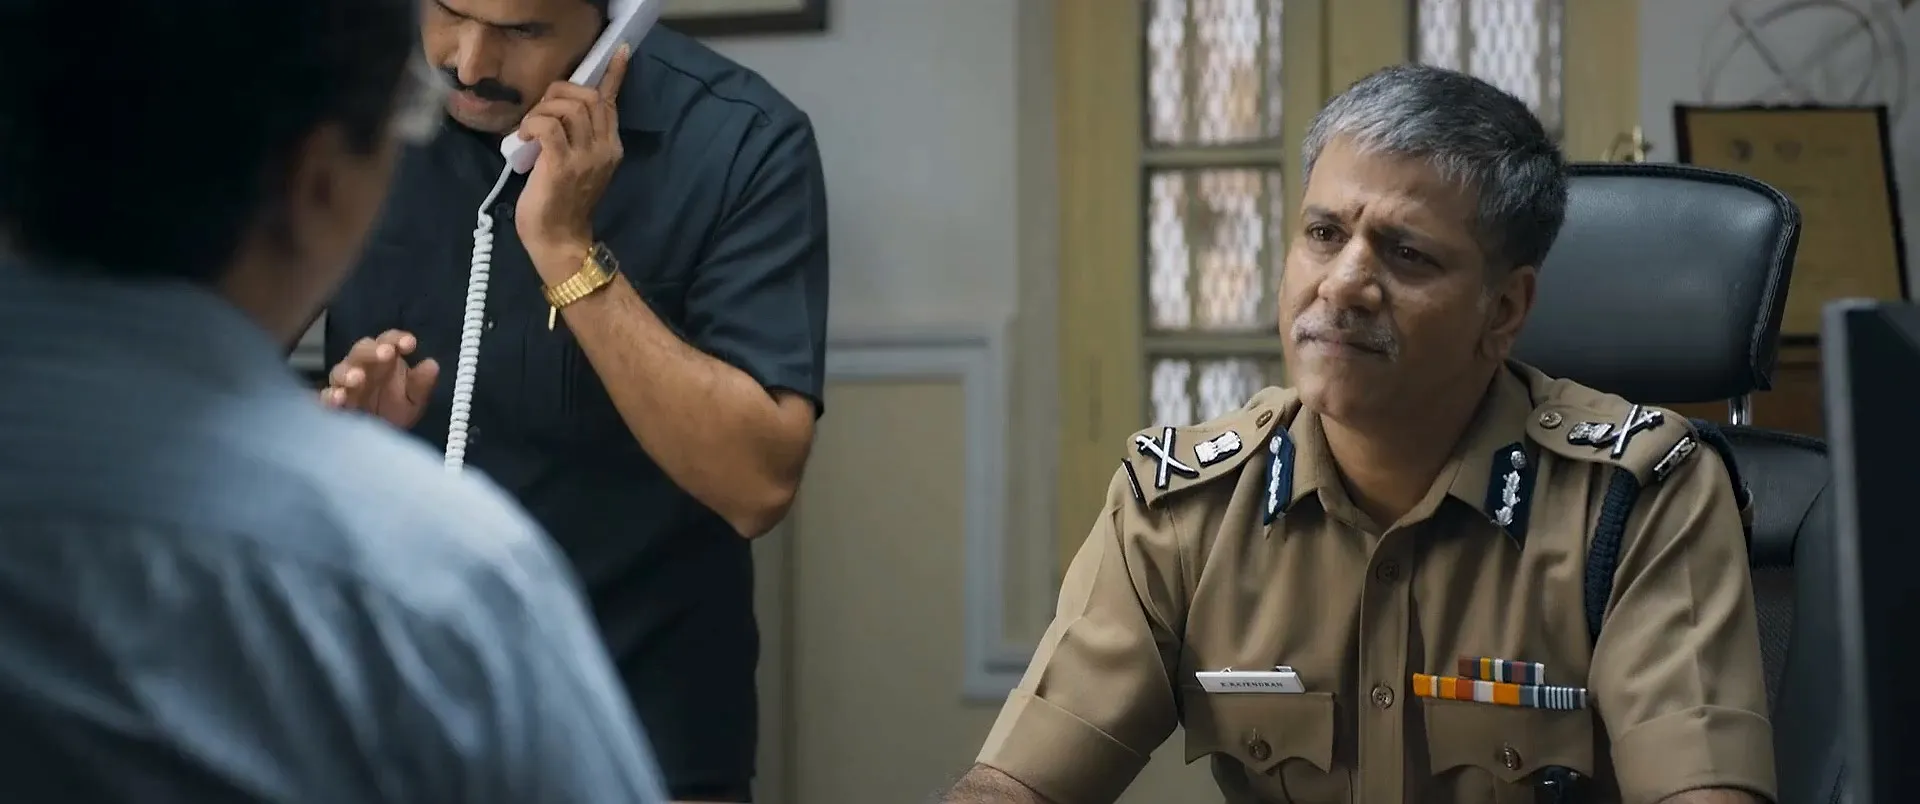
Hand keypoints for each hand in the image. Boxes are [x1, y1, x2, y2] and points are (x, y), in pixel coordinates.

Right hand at [321, 329, 438, 428]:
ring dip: (349, 372)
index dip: (397, 338)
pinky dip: (331, 396)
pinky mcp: (333, 404)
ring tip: (358, 378)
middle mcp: (362, 366)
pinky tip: (339, 398)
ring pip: (341, 370)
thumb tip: (432, 365)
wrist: (379, 441)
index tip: (410, 344)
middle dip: (372, 350)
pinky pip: (327, 396)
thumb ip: (421, 383)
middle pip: (361, 349)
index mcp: (384, 359)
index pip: (388, 341)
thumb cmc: (396, 411)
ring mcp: (345, 384)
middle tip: (385, 353)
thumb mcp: (414, 399)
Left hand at [514, 44, 631, 279]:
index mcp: (611, 147)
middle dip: (559, 92)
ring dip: (543, 108)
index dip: (613, 75)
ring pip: (569, 107)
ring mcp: (585, 157)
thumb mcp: (579, 165)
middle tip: (540, 111)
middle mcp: (604, 149)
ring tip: (530, 127)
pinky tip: (524, 138)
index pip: (611, 103)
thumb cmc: (563, 204)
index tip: (618, 51)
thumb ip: (578, 138)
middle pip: (588, 97)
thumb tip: (558, 110)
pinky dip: (532, 124)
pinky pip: (548, 126)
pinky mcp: (562, 165)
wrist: (559, 241)